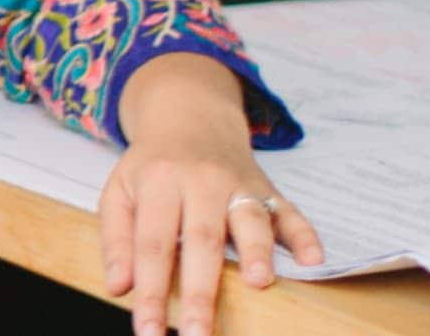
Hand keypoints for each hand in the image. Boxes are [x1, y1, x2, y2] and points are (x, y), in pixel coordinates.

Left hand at [100, 54, 323, 335]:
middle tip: (199, 334)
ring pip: (250, 219)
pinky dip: (304, 235)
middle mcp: (201, 181)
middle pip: (202, 240)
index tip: (149, 332)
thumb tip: (119, 287)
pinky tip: (312, 259)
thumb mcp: (119, 190)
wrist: (189, 116)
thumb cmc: (152, 165)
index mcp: (159, 181)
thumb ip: (117, 239)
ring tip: (259, 283)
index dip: (151, 291)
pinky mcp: (269, 189)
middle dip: (202, 291)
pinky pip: (291, 212)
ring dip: (257, 251)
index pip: (153, 244)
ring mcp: (239, 183)